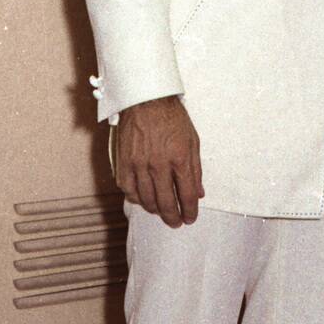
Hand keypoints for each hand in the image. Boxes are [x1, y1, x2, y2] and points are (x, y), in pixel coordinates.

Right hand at [115, 95, 203, 227]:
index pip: (187, 194)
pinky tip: (143, 200)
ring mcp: (139, 164)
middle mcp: (159, 164)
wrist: (146, 100)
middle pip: (166, 202)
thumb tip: (199, 193)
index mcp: (180, 158)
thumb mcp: (193, 140)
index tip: (191, 217)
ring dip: (156, 210)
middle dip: (173, 217)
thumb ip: (196, 169)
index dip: (190, 210)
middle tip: (177, 222)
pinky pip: (128, 190)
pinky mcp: (124, 163)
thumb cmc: (172, 118)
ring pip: (146, 199)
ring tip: (162, 213)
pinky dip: (136, 199)